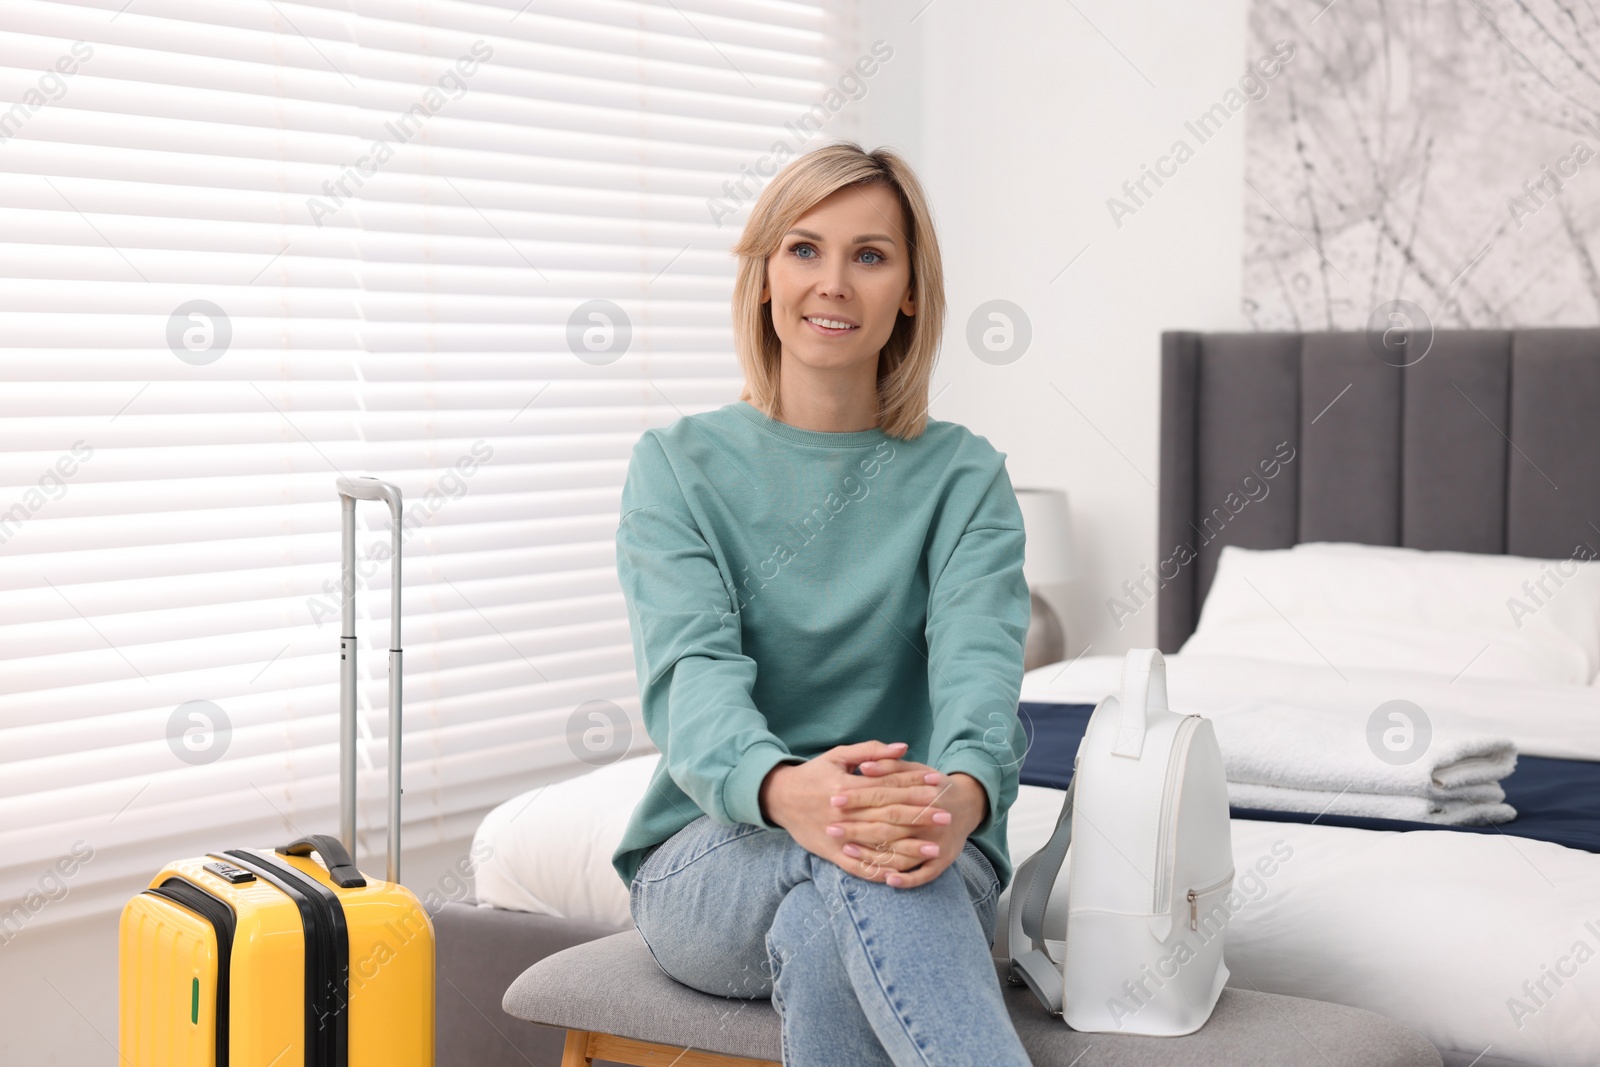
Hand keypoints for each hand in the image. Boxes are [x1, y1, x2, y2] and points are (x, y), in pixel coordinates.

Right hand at [759, 741, 956, 885]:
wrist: (779, 798)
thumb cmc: (813, 774)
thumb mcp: (838, 756)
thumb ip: (871, 751)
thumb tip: (903, 748)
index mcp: (847, 788)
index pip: (887, 787)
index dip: (914, 785)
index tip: (938, 785)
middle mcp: (844, 814)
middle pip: (888, 816)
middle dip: (920, 816)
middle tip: (946, 815)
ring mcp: (839, 837)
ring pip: (879, 845)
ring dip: (909, 847)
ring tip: (935, 848)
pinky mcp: (832, 855)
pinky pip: (860, 867)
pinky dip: (881, 872)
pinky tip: (902, 873)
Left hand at [830, 758, 987, 888]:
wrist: (968, 804)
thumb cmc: (933, 785)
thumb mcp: (915, 769)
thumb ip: (889, 766)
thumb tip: (862, 767)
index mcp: (924, 793)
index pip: (884, 795)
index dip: (858, 797)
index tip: (835, 799)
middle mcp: (932, 820)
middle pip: (888, 825)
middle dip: (857, 827)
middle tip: (831, 827)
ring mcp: (939, 843)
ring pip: (902, 853)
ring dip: (873, 854)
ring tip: (846, 850)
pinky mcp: (944, 862)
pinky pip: (924, 874)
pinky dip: (907, 879)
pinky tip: (886, 880)